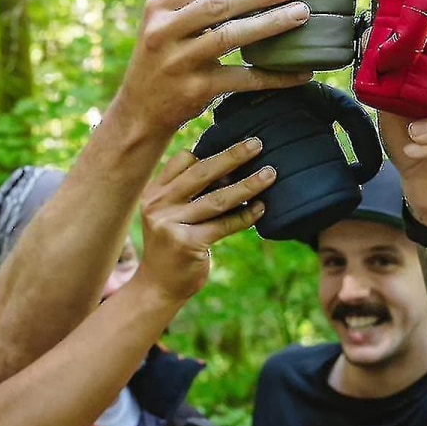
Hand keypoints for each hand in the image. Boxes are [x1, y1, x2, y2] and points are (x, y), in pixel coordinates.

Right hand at [115, 0, 311, 138]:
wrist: (140, 111)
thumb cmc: (163, 60)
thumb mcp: (165, 26)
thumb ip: (195, 5)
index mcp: (159, 6)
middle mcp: (164, 31)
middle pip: (221, 3)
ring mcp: (179, 61)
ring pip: (232, 36)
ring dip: (271, 23)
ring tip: (302, 15)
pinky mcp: (196, 90)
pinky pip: (243, 79)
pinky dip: (275, 76)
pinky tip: (300, 73)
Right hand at [136, 138, 275, 302]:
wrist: (158, 286)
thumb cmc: (173, 244)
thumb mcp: (171, 213)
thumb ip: (191, 191)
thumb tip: (231, 166)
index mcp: (155, 192)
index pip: (183, 160)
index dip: (210, 149)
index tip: (237, 138)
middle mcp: (158, 205)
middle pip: (202, 173)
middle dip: (232, 156)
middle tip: (257, 144)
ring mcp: (170, 224)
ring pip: (217, 199)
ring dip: (248, 185)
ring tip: (270, 174)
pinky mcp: (186, 244)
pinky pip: (224, 225)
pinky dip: (245, 216)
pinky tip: (262, 208)